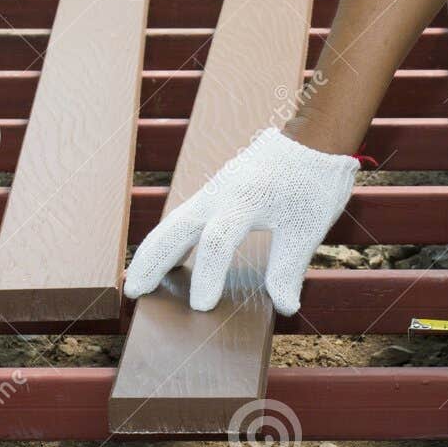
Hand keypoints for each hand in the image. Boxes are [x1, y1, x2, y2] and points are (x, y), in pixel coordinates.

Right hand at [123, 127, 359, 313]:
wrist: (312, 139)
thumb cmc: (313, 183)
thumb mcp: (308, 228)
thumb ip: (290, 268)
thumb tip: (286, 308)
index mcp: (246, 200)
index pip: (218, 241)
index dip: (208, 275)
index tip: (201, 307)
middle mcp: (221, 192)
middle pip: (177, 227)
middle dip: (154, 261)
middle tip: (134, 292)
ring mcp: (215, 190)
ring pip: (174, 221)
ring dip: (153, 251)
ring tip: (136, 281)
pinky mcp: (216, 191)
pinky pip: (184, 217)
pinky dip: (169, 239)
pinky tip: (166, 261)